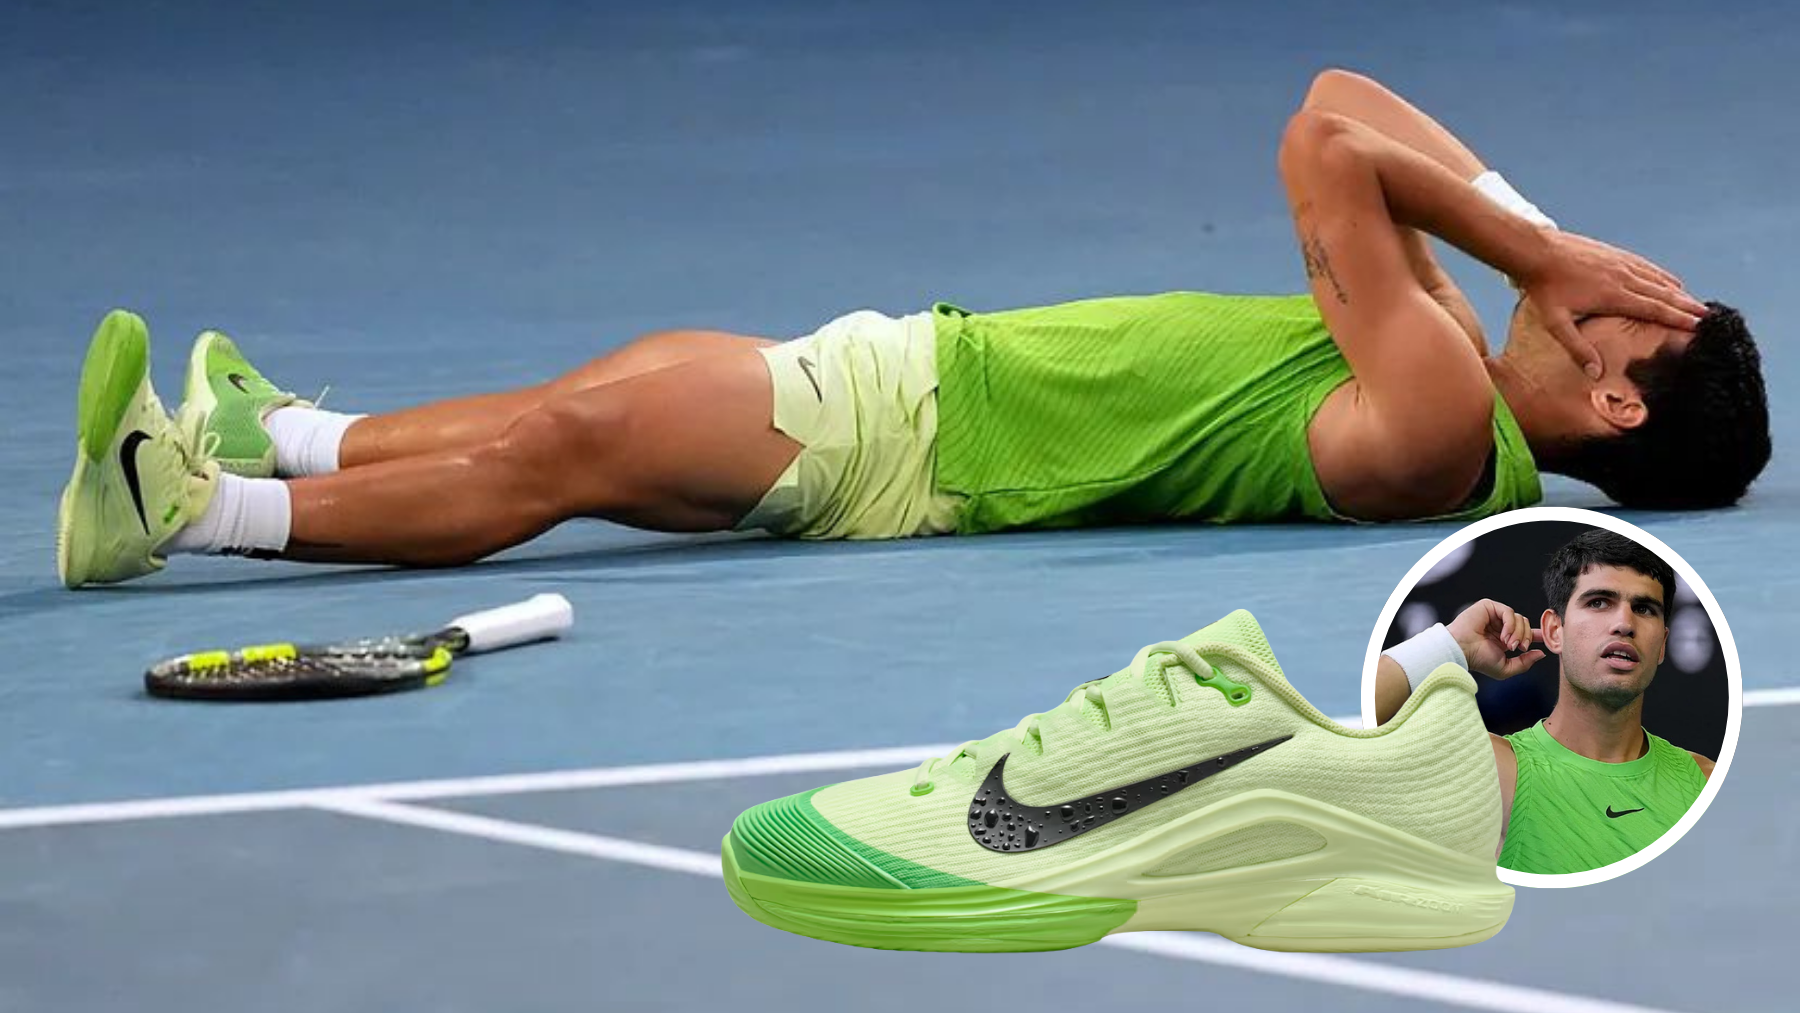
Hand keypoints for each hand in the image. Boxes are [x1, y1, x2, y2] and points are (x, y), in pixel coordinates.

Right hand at [1446, 599, 1544, 679]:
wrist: (1461, 651)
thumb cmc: (1478, 660)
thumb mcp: (1506, 668)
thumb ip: (1525, 663)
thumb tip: (1541, 654)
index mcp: (1504, 638)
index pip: (1525, 632)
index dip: (1537, 634)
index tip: (1547, 639)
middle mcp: (1500, 626)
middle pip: (1526, 625)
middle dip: (1526, 637)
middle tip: (1518, 648)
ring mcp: (1494, 615)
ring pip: (1520, 618)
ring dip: (1518, 633)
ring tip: (1508, 644)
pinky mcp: (1488, 607)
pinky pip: (1509, 612)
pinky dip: (1510, 625)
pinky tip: (1503, 635)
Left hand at [1514, 231, 1707, 378]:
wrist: (1537, 251)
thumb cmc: (1544, 290)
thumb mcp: (1556, 323)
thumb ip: (1577, 348)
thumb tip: (1595, 374)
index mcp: (1614, 296)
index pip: (1654, 310)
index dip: (1678, 318)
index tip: (1699, 326)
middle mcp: (1624, 277)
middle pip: (1664, 295)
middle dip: (1688, 307)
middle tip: (1709, 317)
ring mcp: (1621, 263)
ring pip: (1658, 280)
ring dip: (1679, 293)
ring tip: (1696, 304)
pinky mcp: (1616, 255)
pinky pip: (1647, 267)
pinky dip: (1663, 277)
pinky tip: (1671, 283)